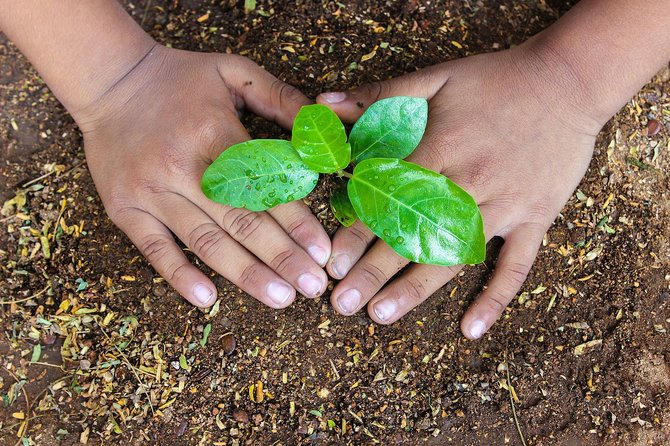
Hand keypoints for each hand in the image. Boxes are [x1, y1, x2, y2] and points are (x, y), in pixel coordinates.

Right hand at [74, 45, 329, 308]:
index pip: (263, 186)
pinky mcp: (125, 209)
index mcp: (215, 133)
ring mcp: (151, 192)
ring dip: (245, 274)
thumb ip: (279, 97)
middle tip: (312, 286)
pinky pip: (154, 248)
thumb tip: (321, 128)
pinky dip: (180, 275)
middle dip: (281, 257)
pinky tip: (207, 299)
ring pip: (205, 241)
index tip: (322, 252)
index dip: (296, 222)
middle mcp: (183, 167)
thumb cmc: (179, 79)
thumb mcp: (233, 72)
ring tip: (280, 298)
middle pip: (240, 221)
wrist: (109, 80)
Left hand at [317, 44, 602, 337]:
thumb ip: (380, 94)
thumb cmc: (497, 79)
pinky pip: (517, 265)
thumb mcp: (436, 77)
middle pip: (415, 236)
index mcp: (442, 150)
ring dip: (416, 289)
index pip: (390, 199)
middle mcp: (470, 184)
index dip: (358, 232)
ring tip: (380, 315)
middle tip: (341, 304)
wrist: (569, 81)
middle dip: (374, 272)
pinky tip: (470, 329)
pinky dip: (496, 298)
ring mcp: (506, 206)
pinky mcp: (535, 218)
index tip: (331, 263)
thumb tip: (323, 104)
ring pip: (455, 257)